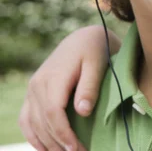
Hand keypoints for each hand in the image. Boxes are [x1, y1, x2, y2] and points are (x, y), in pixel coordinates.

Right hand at [18, 25, 120, 150]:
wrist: (82, 39)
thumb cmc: (93, 51)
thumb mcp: (97, 64)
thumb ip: (90, 87)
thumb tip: (83, 111)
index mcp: (52, 78)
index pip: (52, 112)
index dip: (63, 133)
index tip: (76, 148)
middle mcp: (37, 85)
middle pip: (42, 122)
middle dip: (58, 143)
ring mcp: (32, 90)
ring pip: (32, 123)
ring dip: (46, 143)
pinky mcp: (33, 94)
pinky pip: (26, 119)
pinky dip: (33, 135)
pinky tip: (46, 148)